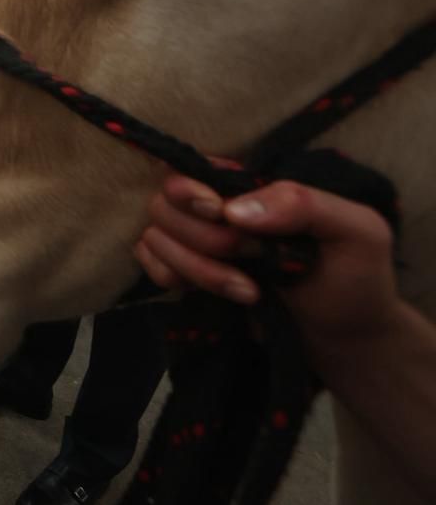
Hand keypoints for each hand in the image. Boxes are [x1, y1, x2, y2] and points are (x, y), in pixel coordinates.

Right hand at [135, 175, 401, 358]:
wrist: (346, 337)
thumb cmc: (355, 276)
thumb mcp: (356, 232)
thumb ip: (303, 204)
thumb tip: (231, 210)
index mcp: (248, 188)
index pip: (189, 168)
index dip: (190, 190)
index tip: (217, 212)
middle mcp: (213, 208)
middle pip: (163, 204)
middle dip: (205, 238)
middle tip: (253, 258)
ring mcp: (194, 242)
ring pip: (154, 237)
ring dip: (197, 268)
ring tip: (248, 291)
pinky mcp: (184, 275)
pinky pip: (148, 263)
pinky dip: (171, 278)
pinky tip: (216, 295)